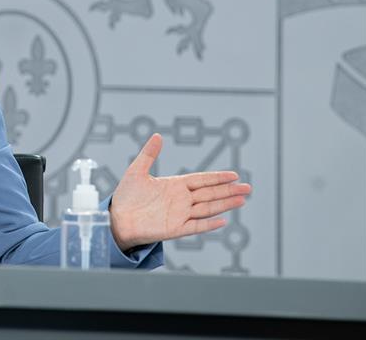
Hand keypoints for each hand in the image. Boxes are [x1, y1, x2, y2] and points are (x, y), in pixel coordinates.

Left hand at [108, 133, 250, 249]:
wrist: (117, 218)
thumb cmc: (126, 196)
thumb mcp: (137, 171)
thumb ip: (149, 154)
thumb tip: (157, 135)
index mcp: (174, 185)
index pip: (201, 180)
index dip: (217, 177)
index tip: (234, 175)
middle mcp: (181, 200)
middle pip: (209, 193)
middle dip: (228, 190)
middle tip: (248, 187)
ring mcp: (180, 215)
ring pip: (207, 208)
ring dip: (224, 204)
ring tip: (242, 200)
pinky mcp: (175, 229)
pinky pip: (195, 226)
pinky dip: (208, 224)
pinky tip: (222, 220)